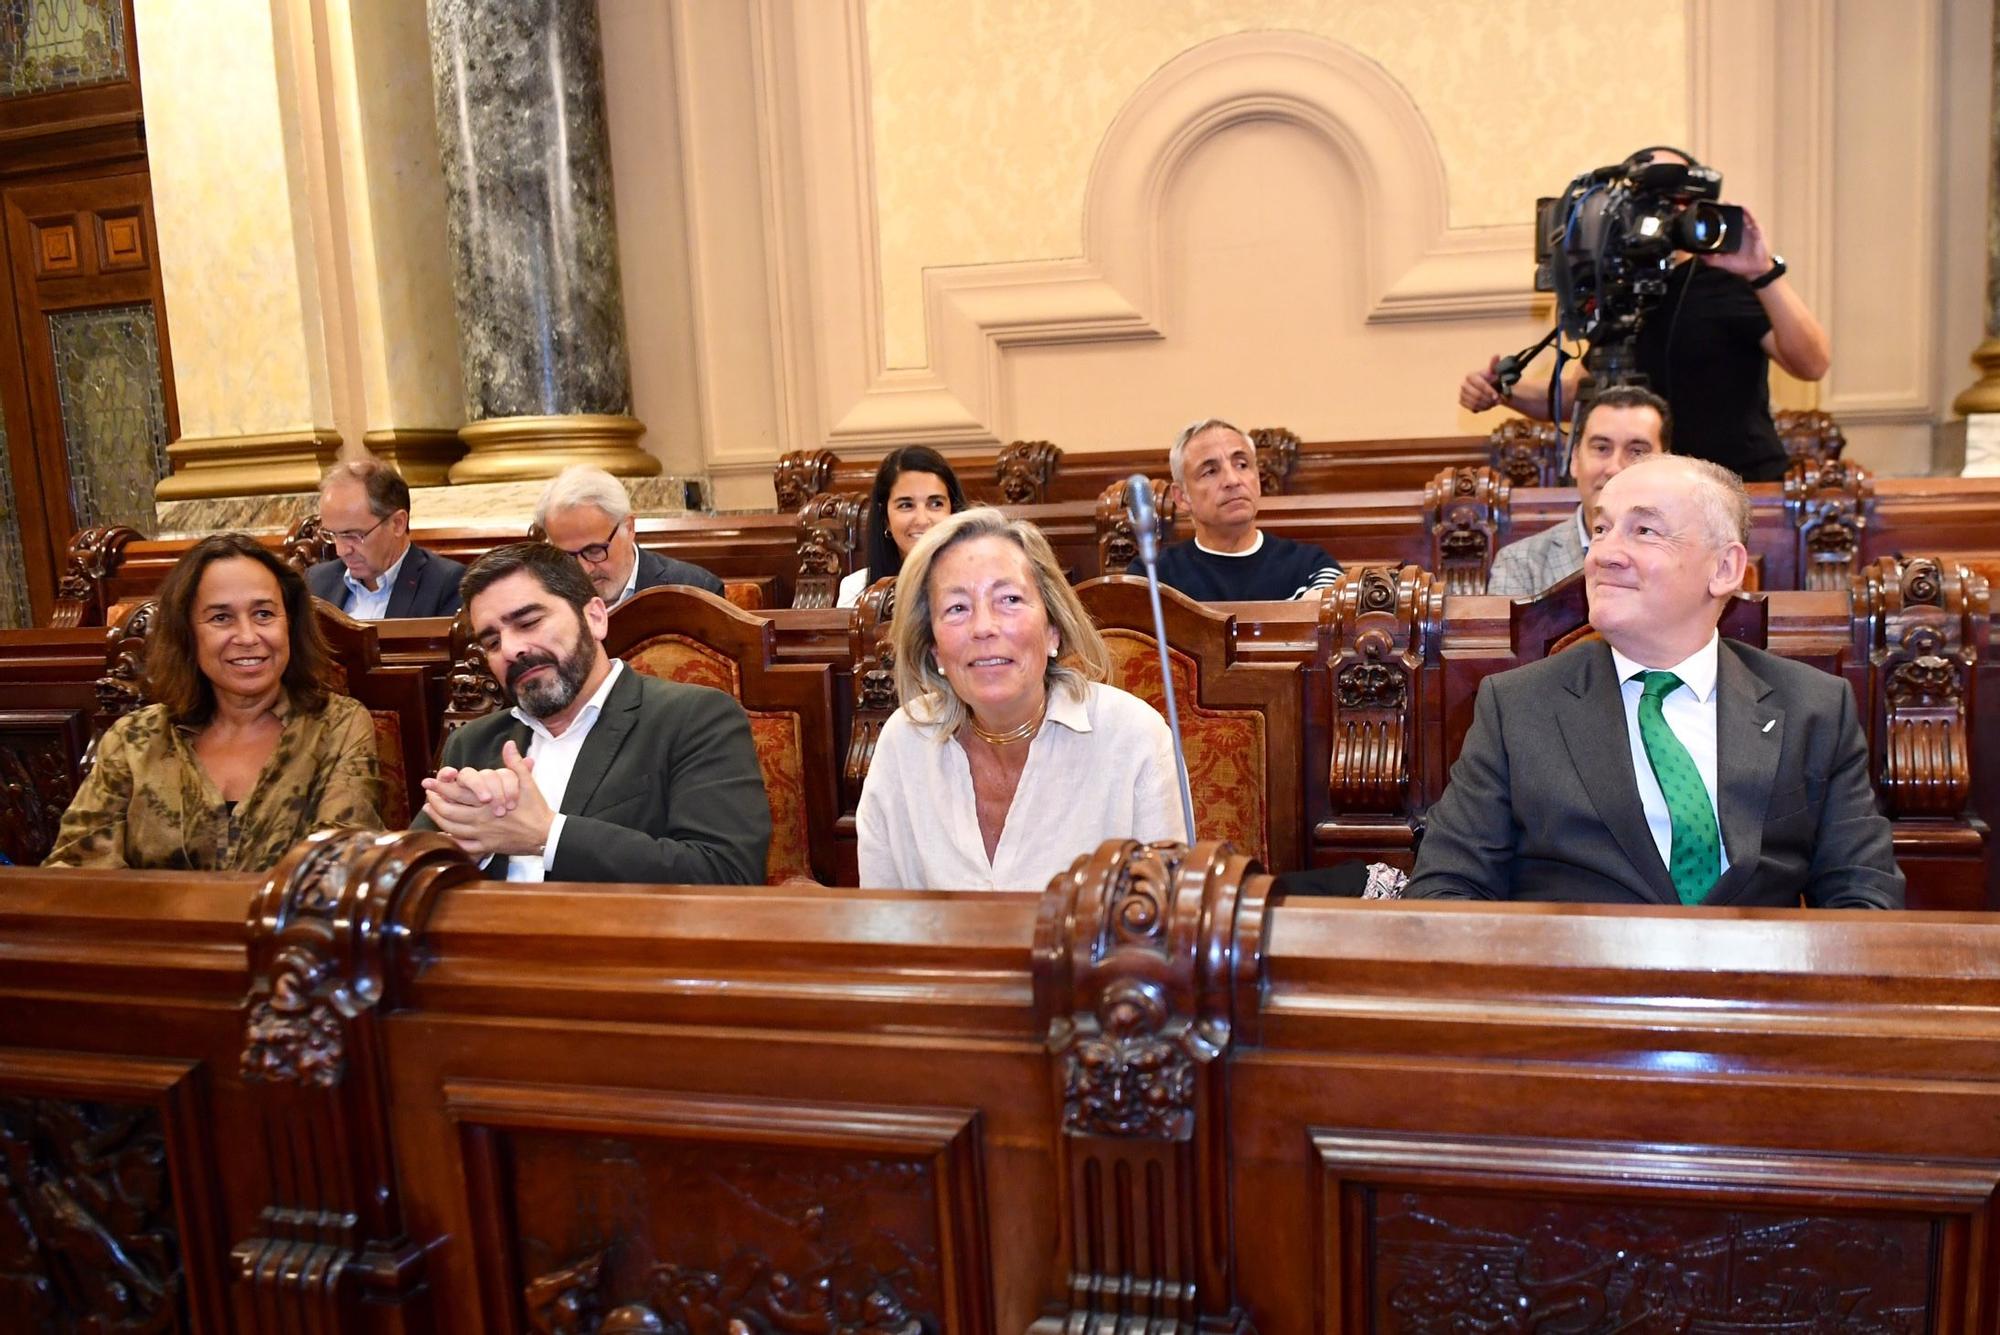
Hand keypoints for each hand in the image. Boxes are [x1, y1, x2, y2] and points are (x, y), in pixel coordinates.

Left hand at [423, 741, 552, 858]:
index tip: (429, 781)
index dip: (441, 786)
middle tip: (426, 793)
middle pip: (449, 811)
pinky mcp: (487, 847)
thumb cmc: (536, 808)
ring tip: (429, 809)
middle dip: (434, 801)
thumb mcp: (528, 782)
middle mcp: (481, 819)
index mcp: (488, 802)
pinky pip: (464, 846)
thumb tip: (509, 744)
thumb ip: (515, 763)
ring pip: (452, 828)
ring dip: (437, 818)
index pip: (457, 793)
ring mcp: (482, 835)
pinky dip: (451, 841)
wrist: (545, 835)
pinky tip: (444, 835)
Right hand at [1460, 355, 1504, 411]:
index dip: (1489, 391)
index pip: (1480, 385)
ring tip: (1494, 403)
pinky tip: (1487, 405)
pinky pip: (1472, 407)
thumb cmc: (1492, 379)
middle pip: (1477, 396)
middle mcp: (1464, 384)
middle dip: (1489, 400)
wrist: (1489, 388)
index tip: (1497, 397)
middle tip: (1498, 401)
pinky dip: (1481, 408)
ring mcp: (1461, 393)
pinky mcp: (1461, 401)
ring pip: (1475, 403)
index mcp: (1471, 375)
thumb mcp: (1495, 372)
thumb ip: (1494, 365)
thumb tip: (1496, 355)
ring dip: (1487, 404)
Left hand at [1699, 205, 1774, 278]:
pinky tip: (1741, 208)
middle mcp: (1737, 232)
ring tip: (1726, 203)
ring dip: (1733, 208)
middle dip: (1723, 210)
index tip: (1706, 214)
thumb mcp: (1722, 262)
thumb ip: (1710, 259)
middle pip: (1729, 218)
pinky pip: (1751, 219)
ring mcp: (1746, 229)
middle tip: (1715, 204)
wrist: (1754, 269)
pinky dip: (1746, 213)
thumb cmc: (1740, 265)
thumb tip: (1699, 255)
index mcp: (1728, 238)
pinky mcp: (1755, 230)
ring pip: (1739, 216)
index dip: (1714, 220)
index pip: (1720, 226)